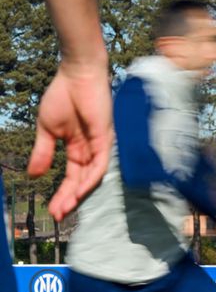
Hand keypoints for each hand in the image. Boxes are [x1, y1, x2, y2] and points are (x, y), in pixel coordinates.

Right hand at [29, 58, 112, 220]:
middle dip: (69, 200)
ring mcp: (100, 146)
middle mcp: (91, 151)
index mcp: (77, 149)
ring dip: (79, 194)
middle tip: (58, 216)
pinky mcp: (106, 139)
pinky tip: (79, 192)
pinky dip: (90, 180)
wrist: (76, 75)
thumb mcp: (47, 129)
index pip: (71, 178)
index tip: (52, 210)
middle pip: (81, 182)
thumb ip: (43, 153)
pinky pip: (100, 165)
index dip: (62, 194)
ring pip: (92, 178)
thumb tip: (34, 175)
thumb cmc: (63, 97)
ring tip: (65, 208)